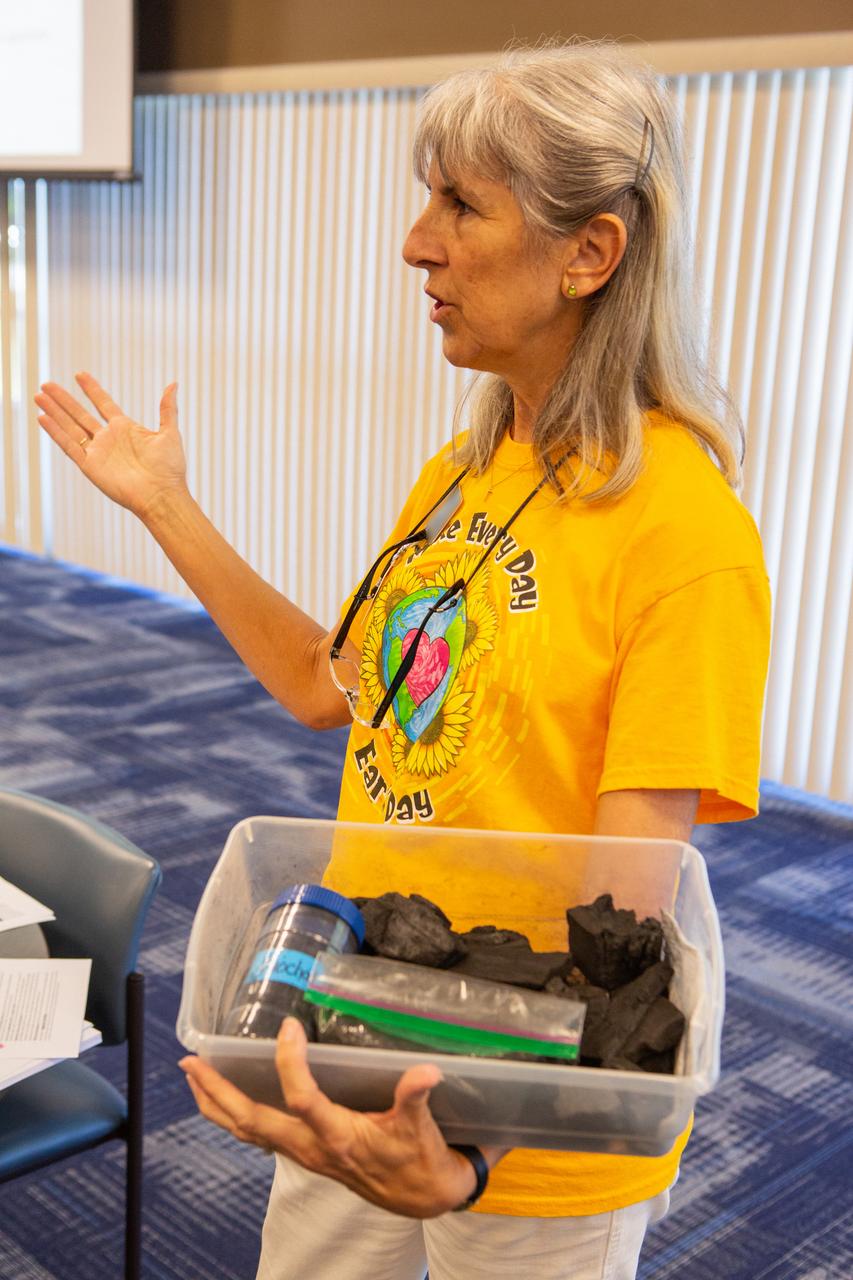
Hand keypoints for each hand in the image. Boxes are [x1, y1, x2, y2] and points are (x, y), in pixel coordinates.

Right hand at [35, 372, 188, 519]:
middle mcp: (109, 439)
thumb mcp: (170, 433)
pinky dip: (55, 432)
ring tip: (39, 396)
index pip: (104, 404)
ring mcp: (98, 452)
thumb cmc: (169, 468)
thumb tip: (173, 384)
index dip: (92, 389)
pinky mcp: (90, 466)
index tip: (79, 374)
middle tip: (47, 384)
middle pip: (80, 414)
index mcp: (126, 429)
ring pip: (70, 427)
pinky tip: (43, 418)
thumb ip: (167, 409)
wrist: (162, 495)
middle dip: (63, 399)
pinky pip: (69, 446)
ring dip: (54, 411)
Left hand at [179, 1018, 503, 1217]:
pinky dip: (235, 1117)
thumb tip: (426, 1071)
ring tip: (193, 1076)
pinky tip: (228, 1100)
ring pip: (247, 1132)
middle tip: (191, 1062)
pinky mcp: (306, 1154)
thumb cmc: (420, 1160)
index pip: (302, 1100)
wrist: (423, 1196)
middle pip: (252, 1122)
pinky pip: (259, 1136)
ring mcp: (304, 1154)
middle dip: (218, 1092)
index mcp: (339, 1138)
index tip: (289, 1028)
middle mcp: (312, 1149)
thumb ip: (416, 1097)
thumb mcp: (421, 1128)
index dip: (290, 1064)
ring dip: (216, 1105)